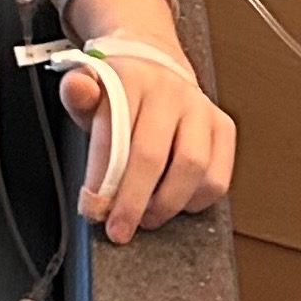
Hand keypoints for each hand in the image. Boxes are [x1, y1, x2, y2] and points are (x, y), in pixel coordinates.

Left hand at [58, 52, 235, 245]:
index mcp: (132, 79)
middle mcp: (170, 91)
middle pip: (153, 155)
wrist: (155, 71)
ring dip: (166, 204)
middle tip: (119, 229)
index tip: (92, 209)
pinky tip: (175, 203)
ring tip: (146, 217)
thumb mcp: (89, 90)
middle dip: (132, 202)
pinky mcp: (223, 128)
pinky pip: (217, 177)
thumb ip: (77, 93)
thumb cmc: (119, 93)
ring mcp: (201, 109)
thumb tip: (79, 88)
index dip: (102, 178)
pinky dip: (195, 201)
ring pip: (192, 168)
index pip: (116, 133)